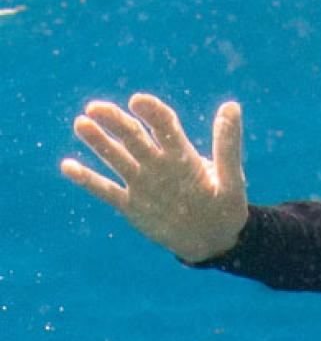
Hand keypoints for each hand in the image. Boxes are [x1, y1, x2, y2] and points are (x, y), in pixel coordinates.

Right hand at [61, 94, 248, 260]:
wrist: (213, 239)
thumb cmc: (226, 206)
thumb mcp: (231, 178)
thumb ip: (228, 145)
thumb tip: (231, 106)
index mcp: (181, 153)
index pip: (163, 124)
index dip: (150, 111)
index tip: (137, 101)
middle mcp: (157, 162)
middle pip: (132, 135)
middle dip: (114, 120)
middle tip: (95, 108)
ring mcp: (141, 182)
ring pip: (115, 156)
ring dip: (98, 141)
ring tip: (81, 123)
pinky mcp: (130, 204)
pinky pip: (105, 189)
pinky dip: (87, 179)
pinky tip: (68, 165)